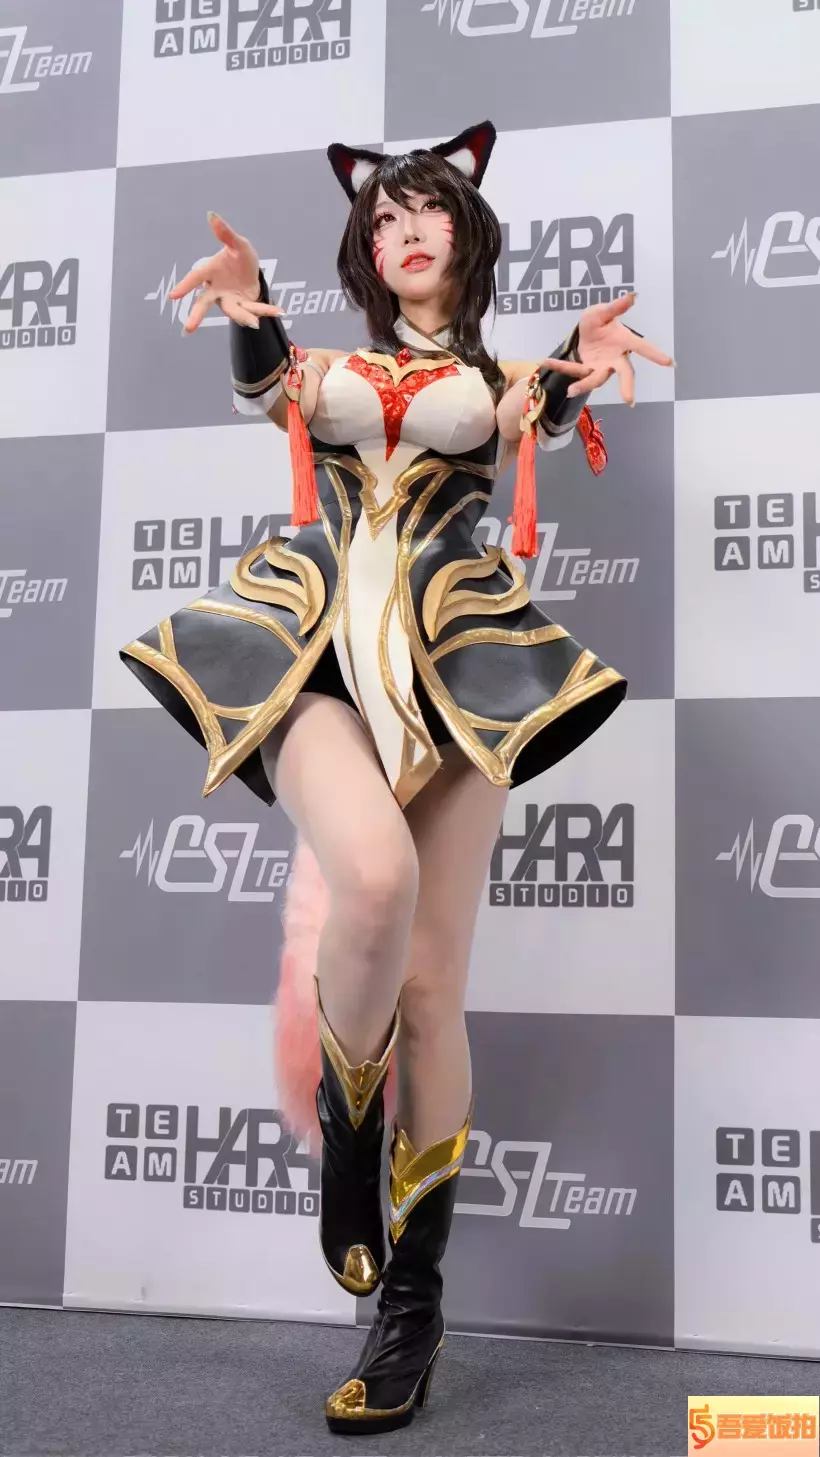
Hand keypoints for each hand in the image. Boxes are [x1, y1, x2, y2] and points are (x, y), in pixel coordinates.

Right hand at [169, 212, 284, 331]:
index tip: (172, 297)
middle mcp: (216, 289)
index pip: (196, 278)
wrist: (252, 271)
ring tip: (255, 323)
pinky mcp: (243, 307)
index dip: (184, 286)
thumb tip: (211, 215)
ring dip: (244, 317)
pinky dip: (267, 310)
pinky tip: (279, 311)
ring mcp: (229, 300)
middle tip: (188, 329)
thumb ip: (225, 233)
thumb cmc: (239, 257)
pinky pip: (254, 310)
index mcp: (210, 271)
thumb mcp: (237, 244)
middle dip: (197, 316)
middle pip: (204, 303)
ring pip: (234, 311)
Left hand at [567, 293, 672, 405]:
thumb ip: (616, 307)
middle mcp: (615, 359)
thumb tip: (633, 295)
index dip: (655, 355)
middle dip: (627, 386)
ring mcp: (600, 367)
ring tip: (572, 390)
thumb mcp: (603, 312)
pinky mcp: (585, 369)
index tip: (670, 363)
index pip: (642, 348)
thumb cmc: (599, 322)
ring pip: (595, 379)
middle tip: (630, 401)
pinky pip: (572, 369)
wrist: (584, 331)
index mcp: (624, 342)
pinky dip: (559, 365)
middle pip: (624, 374)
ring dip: (584, 384)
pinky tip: (546, 360)